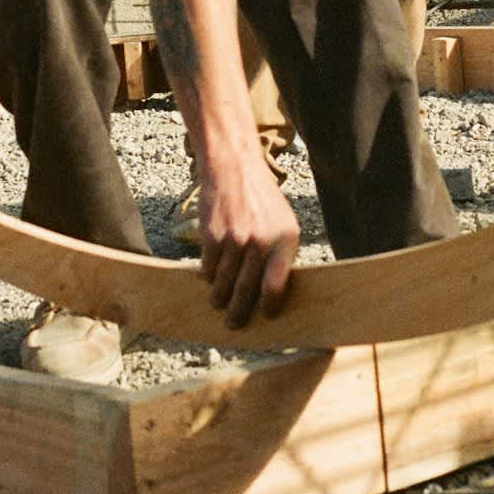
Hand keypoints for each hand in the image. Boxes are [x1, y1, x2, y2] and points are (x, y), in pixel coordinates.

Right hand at [198, 150, 300, 326]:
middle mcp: (261, 242)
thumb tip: (273, 293)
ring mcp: (235, 240)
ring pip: (224, 285)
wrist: (235, 169)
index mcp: (284, 240)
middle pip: (246, 291)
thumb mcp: (284, 223)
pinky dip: (209, 277)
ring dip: (220, 299)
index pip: (276, 287)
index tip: (264, 315)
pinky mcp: (212, 237)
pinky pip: (208, 270)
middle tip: (234, 324)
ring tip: (219, 303)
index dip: (268, 307)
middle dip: (238, 313)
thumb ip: (280, 255)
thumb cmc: (262, 199)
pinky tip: (211, 277)